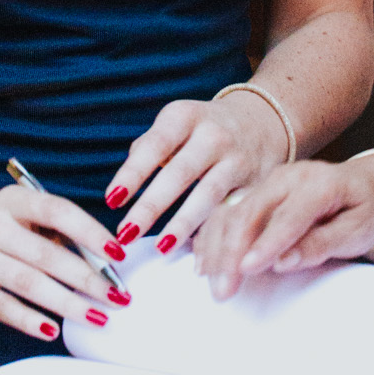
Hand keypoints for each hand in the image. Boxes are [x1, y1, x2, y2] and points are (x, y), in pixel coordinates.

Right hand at [0, 183, 121, 344]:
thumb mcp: (19, 217)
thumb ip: (53, 233)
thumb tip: (100, 264)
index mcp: (12, 201)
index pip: (57, 211)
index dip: (90, 232)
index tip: (119, 254)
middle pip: (47, 254)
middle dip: (88, 278)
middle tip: (118, 297)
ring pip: (28, 283)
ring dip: (67, 303)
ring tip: (97, 317)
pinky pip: (2, 307)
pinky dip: (29, 320)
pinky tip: (52, 329)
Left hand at [103, 92, 292, 254]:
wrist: (261, 121)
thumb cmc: (202, 129)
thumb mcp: (176, 124)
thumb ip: (148, 150)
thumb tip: (125, 186)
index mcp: (185, 117)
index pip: (154, 145)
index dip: (133, 173)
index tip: (112, 200)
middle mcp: (212, 135)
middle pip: (179, 174)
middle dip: (151, 206)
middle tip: (125, 233)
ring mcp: (236, 159)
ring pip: (207, 195)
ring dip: (182, 225)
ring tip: (159, 248)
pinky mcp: (256, 184)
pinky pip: (232, 212)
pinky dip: (214, 236)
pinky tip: (197, 257)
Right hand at [192, 154, 373, 298]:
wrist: (366, 186)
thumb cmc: (364, 211)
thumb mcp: (358, 231)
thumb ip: (322, 244)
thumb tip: (286, 261)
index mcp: (319, 182)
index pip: (287, 215)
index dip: (265, 243)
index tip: (247, 270)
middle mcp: (287, 176)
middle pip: (250, 212)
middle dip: (232, 252)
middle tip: (223, 290)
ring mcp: (268, 182)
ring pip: (232, 212)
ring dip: (217, 249)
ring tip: (212, 284)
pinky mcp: (257, 193)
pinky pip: (226, 212)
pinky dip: (212, 238)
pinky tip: (203, 264)